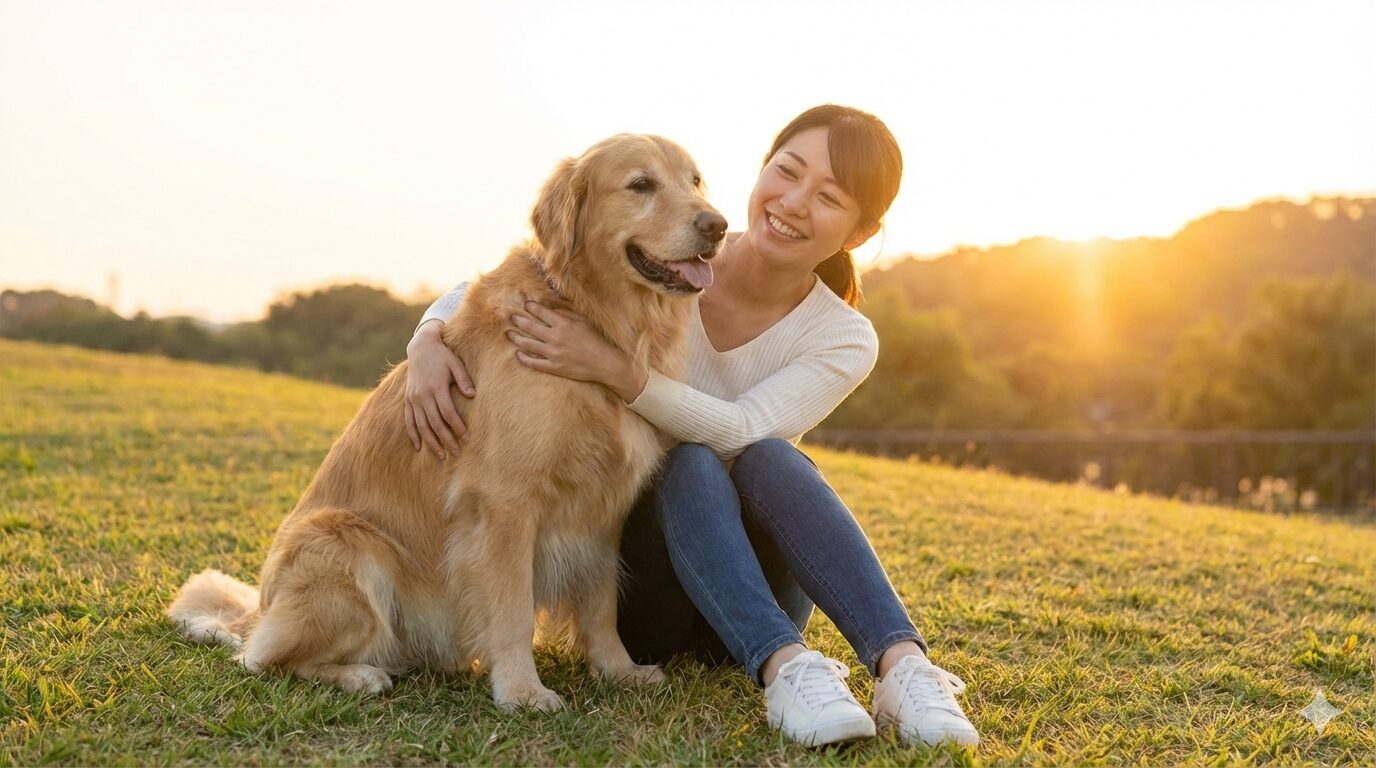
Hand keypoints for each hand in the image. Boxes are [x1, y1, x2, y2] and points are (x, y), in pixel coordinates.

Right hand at [404, 321, 475, 458]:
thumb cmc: (443, 355)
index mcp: (436, 387)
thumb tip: (472, 395)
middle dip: (446, 440)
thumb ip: (464, 379)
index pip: (448, 413)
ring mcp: (413, 398)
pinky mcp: (408, 400)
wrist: (420, 347)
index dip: (457, 427)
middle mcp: (423, 395)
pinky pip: (409, 421)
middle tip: (456, 453)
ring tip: (441, 455)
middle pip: (435, 423)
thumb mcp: (456, 363)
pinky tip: (418, 447)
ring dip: (431, 442)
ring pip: (422, 426)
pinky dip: (413, 435)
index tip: (466, 437)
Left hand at [507, 302, 646, 400]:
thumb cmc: (596, 340)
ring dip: (516, 338)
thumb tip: (551, 309)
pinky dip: (524, 358)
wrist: (604, 363)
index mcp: (564, 324)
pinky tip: (518, 354)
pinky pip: (534, 363)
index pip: (541, 312)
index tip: (525, 305)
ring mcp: (553, 353)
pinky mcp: (554, 367)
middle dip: (519, 320)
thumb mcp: (583, 322)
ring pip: (528, 344)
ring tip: (509, 334)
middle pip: (530, 326)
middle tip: (511, 317)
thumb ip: (566, 314)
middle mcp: (556, 337)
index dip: (531, 307)